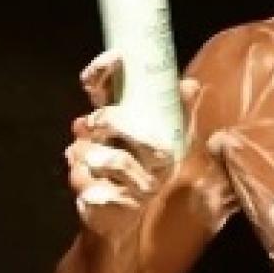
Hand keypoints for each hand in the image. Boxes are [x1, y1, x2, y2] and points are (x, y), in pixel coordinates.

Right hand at [64, 50, 198, 238]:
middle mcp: (94, 135)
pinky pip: (94, 187)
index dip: (101, 70)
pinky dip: (115, 194)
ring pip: (93, 155)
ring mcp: (85, 161)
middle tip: (151, 144)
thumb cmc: (153, 171)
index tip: (116, 58)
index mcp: (114, 117)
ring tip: (145, 182)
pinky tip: (127, 198)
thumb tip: (190, 84)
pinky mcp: (84, 191)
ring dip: (124, 168)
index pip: (98, 86)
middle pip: (99, 118)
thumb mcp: (174, 141)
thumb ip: (179, 112)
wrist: (134, 215)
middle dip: (119, 125)